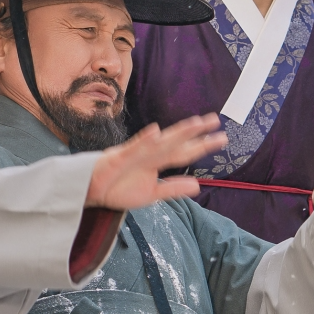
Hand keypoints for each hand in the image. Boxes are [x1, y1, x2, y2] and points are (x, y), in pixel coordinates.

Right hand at [86, 114, 225, 213]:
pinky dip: (145, 140)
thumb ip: (173, 188)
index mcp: (158, 162)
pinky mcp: (120, 156)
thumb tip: (198, 186)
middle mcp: (151, 154)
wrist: (92, 191)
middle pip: (177, 141)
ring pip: (161, 141)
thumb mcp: (152, 194)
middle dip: (196, 131)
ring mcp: (136, 153)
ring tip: (195, 124)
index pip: (184, 152)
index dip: (202, 144)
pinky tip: (156, 131)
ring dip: (177, 133)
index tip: (221, 138)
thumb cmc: (120, 188)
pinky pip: (134, 147)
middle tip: (216, 119)